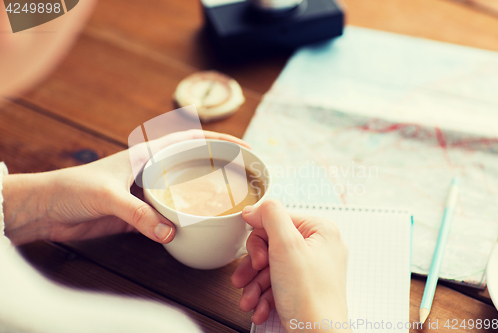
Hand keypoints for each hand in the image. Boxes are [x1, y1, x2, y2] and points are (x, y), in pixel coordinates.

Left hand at [3, 130, 249, 244]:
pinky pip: (168, 216)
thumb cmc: (72, 189)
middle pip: (192, 165)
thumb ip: (138, 214)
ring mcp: (146, 193)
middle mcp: (151, 171)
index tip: (244, 147)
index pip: (190, 140)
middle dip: (218, 167)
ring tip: (227, 203)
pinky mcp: (139, 214)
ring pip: (183, 192)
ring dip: (203, 197)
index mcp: (147, 155)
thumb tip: (170, 233)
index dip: (218, 141)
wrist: (45, 210)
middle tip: (243, 177)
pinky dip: (183, 220)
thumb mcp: (107, 196)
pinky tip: (197, 227)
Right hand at [231, 200, 350, 332]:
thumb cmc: (310, 298)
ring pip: (271, 267)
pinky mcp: (306, 288)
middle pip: (272, 244)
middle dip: (254, 267)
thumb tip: (255, 208)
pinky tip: (260, 308)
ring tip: (249, 300)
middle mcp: (320, 247)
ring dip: (255, 285)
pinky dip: (265, 297)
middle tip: (248, 278)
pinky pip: (278, 284)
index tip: (257, 259)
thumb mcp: (286, 246)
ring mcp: (313, 269)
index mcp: (321, 230)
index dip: (260, 239)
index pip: (277, 220)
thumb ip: (271, 216)